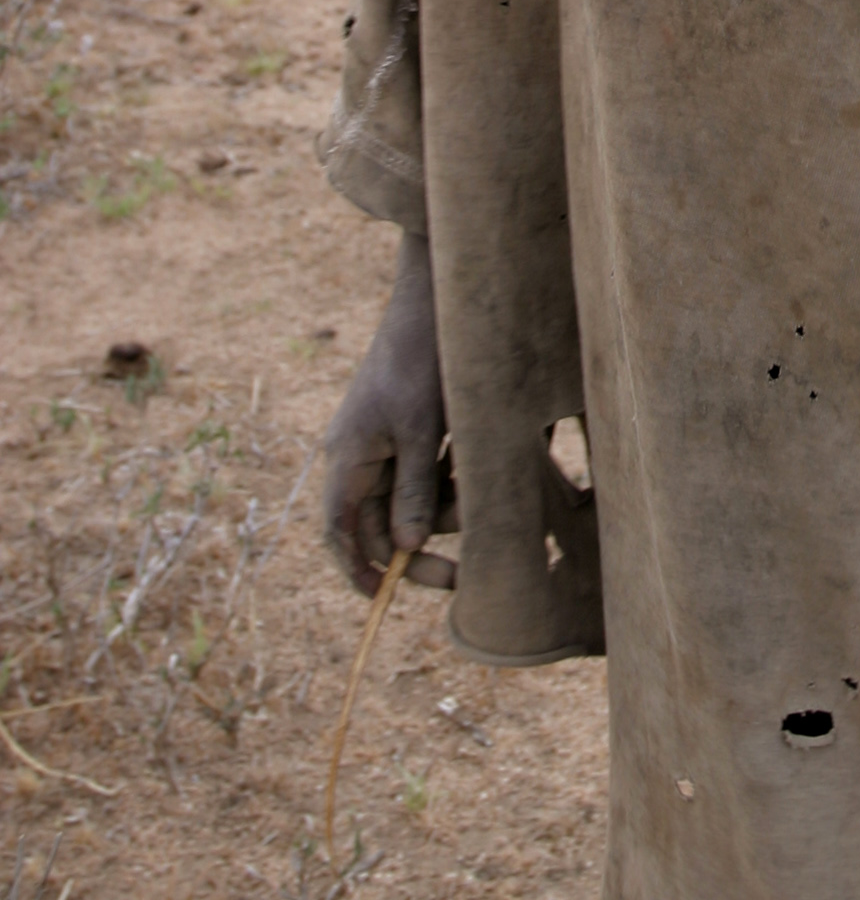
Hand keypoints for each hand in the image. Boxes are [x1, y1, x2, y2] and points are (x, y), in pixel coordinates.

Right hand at [323, 228, 458, 595]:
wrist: (438, 298)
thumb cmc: (424, 358)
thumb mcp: (421, 428)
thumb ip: (414, 488)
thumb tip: (404, 547)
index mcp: (349, 456)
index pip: (340, 531)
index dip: (356, 570)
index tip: (384, 601)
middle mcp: (360, 454)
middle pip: (379, 524)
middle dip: (418, 548)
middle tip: (458, 576)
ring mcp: (386, 441)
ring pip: (410, 502)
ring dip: (444, 512)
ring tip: (479, 496)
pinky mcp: (413, 429)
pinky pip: (428, 475)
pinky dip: (452, 484)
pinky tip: (479, 471)